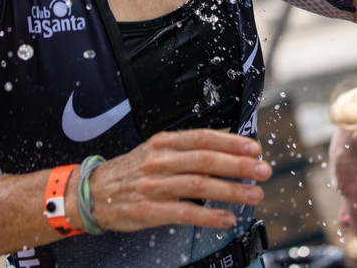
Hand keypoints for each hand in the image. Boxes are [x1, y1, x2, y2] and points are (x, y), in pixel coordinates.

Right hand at [84, 129, 270, 231]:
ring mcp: (154, 186)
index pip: (203, 138)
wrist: (93, 193)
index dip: (231, 142)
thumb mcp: (156, 151)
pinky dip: (209, 216)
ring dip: (230, 190)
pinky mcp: (149, 210)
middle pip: (205, 160)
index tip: (255, 149)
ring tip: (253, 195)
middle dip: (238, 166)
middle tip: (263, 171)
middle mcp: (159, 161)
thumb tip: (227, 147)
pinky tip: (227, 218)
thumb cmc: (132, 172)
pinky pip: (184, 213)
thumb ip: (187, 150)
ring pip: (198, 185)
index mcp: (163, 143)